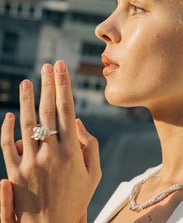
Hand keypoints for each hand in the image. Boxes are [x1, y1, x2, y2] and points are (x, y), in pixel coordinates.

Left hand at [1, 61, 101, 222]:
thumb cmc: (78, 196)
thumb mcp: (94, 172)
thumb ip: (90, 144)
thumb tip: (76, 120)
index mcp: (73, 151)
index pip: (66, 109)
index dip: (64, 86)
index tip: (61, 68)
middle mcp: (51, 152)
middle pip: (48, 111)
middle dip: (48, 85)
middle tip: (48, 66)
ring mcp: (31, 162)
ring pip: (27, 123)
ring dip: (27, 100)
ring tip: (28, 81)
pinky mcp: (15, 172)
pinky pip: (7, 146)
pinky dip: (6, 128)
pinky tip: (8, 113)